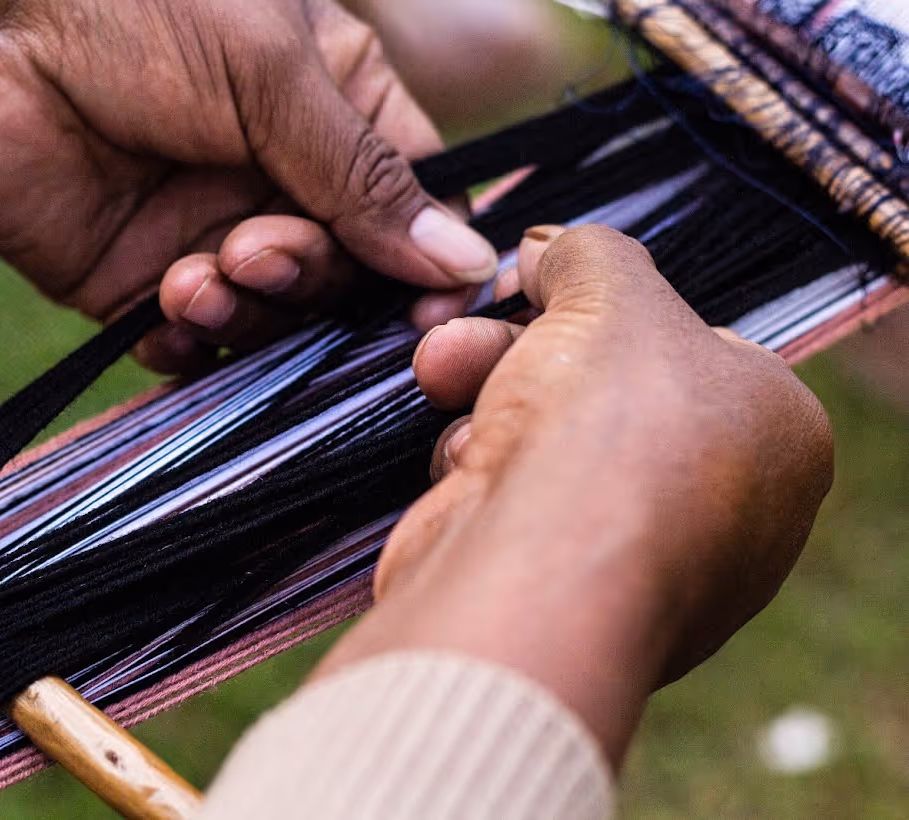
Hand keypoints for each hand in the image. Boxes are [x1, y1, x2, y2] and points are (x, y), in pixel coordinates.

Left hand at [0, 0, 496, 371]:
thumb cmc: (135, 12)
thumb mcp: (272, 74)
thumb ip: (366, 176)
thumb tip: (468, 261)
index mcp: (333, 108)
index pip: (412, 206)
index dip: (429, 264)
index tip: (434, 311)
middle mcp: (281, 179)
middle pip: (350, 277)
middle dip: (313, 278)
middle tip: (255, 247)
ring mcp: (214, 233)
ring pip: (279, 318)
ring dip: (252, 309)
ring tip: (198, 270)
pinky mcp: (145, 283)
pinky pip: (199, 343)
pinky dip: (195, 344)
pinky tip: (168, 312)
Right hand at [317, 225, 832, 764]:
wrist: (533, 579)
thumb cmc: (607, 433)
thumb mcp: (610, 295)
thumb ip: (589, 255)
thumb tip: (550, 249)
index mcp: (775, 433)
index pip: (689, 345)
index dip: (605, 307)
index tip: (543, 283)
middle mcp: (722, 506)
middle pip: (603, 389)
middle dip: (519, 346)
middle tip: (468, 325)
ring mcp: (638, 556)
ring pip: (549, 441)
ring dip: (488, 396)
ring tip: (441, 371)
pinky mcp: (559, 588)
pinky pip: (517, 502)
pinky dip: (480, 471)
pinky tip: (460, 466)